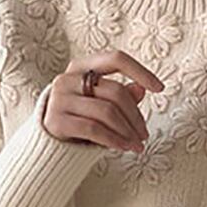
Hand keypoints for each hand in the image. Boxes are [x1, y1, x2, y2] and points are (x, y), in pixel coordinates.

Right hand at [42, 48, 163, 151]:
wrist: (46, 143)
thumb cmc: (78, 120)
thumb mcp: (100, 104)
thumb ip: (120, 95)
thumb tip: (142, 89)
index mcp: (80, 67)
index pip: (115, 59)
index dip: (140, 71)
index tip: (159, 88)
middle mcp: (67, 78)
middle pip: (115, 92)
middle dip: (135, 116)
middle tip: (144, 135)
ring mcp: (59, 99)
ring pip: (107, 112)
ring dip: (127, 132)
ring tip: (137, 145)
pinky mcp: (56, 121)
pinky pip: (94, 129)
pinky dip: (113, 140)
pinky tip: (123, 148)